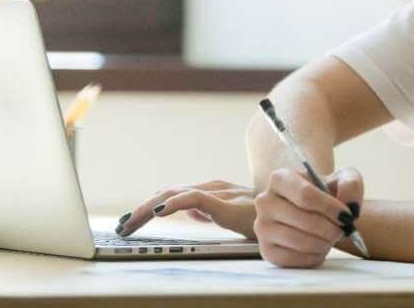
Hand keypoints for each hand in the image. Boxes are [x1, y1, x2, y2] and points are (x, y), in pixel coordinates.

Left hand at [117, 180, 257, 238]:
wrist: (293, 214)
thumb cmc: (263, 216)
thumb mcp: (230, 215)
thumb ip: (209, 211)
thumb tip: (188, 211)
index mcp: (211, 191)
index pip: (172, 196)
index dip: (148, 207)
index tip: (129, 222)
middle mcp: (212, 187)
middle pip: (168, 193)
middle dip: (141, 210)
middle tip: (120, 226)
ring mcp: (219, 193)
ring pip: (175, 194)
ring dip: (148, 208)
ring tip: (129, 222)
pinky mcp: (226, 203)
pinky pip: (195, 198)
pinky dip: (174, 202)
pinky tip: (159, 211)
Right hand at [254, 166, 363, 267]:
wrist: (314, 212)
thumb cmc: (327, 193)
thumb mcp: (343, 179)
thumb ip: (351, 185)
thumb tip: (349, 205)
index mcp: (280, 178)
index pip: (305, 195)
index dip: (330, 208)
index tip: (347, 216)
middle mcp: (265, 201)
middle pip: (303, 220)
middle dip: (330, 229)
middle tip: (343, 230)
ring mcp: (262, 227)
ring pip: (298, 241)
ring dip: (324, 243)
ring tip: (332, 238)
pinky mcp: (266, 250)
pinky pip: (293, 259)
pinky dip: (313, 257)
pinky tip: (320, 248)